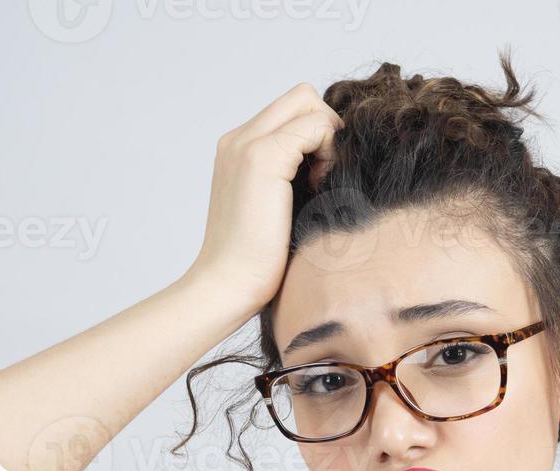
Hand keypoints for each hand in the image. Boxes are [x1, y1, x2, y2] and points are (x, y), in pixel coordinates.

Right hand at [183, 82, 342, 321]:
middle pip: (301, 96)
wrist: (227, 286)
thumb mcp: (278, 208)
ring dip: (328, 137)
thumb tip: (332, 164)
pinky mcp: (262, 157)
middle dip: (327, 128)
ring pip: (308, 102)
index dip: (317, 135)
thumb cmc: (256, 262)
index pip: (291, 112)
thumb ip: (293, 178)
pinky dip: (329, 150)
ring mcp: (246, 144)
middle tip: (327, 173)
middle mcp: (238, 139)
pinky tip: (320, 186)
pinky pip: (315, 125)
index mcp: (238, 150)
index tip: (320, 177)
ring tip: (321, 182)